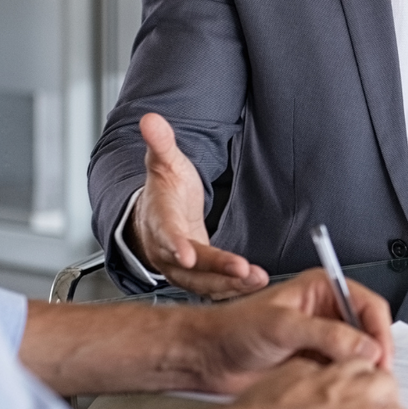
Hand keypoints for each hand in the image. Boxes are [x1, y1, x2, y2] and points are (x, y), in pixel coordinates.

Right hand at [129, 112, 268, 298]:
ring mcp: (180, 268)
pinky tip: (254, 287)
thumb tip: (151, 118)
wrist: (154, 216)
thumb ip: (161, 143)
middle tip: (243, 271)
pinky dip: (231, 290)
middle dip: (216, 270)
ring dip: (229, 285)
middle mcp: (167, 250)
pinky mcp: (196, 276)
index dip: (175, 246)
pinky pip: (212, 287)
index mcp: (160, 221)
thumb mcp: (163, 162)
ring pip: (202, 283)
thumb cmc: (163, 190)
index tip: (188, 255)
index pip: (166, 235)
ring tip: (257, 281)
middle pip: (190, 266)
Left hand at [190, 269, 396, 392]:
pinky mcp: (314, 363)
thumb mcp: (282, 326)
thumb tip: (364, 347)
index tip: (382, 356)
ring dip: (362, 370)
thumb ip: (326, 334)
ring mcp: (321, 339)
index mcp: (322, 288)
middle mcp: (325, 312)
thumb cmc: (235, 329)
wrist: (208, 358)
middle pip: (368, 330)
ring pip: (358, 354)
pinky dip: (346, 383)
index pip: (367, 304)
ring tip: (361, 386)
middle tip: (377, 376)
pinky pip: (341, 373)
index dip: (379, 330)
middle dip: (375, 352)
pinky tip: (341, 393)